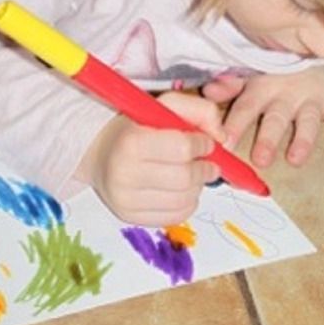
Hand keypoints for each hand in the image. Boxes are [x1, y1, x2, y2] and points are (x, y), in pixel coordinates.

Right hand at [82, 91, 219, 221]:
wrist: (101, 154)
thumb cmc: (136, 128)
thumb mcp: (163, 107)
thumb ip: (199, 111)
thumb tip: (222, 138)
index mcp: (131, 142)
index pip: (182, 148)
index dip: (202, 145)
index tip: (206, 143)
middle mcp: (125, 174)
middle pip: (184, 178)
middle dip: (204, 170)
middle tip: (209, 164)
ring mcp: (126, 200)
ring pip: (183, 200)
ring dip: (198, 187)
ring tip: (194, 175)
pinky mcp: (131, 218)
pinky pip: (175, 217)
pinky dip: (188, 203)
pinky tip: (184, 191)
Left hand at [205, 62, 323, 171]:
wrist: (312, 43)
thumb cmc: (276, 66)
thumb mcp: (251, 73)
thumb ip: (231, 85)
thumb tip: (208, 93)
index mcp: (262, 87)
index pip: (246, 107)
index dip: (235, 125)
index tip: (224, 145)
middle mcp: (286, 92)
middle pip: (276, 117)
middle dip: (269, 138)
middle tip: (262, 159)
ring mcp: (312, 95)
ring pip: (307, 118)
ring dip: (303, 139)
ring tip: (295, 159)